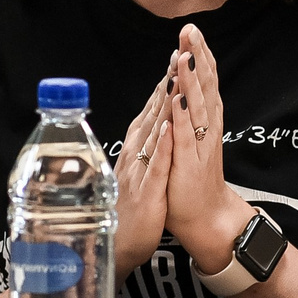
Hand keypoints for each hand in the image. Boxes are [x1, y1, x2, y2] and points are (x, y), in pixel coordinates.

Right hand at [113, 73, 174, 277]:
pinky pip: (156, 167)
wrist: (118, 246)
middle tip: (179, 51)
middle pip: (153, 113)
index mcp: (135, 148)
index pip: (153, 109)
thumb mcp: (136, 169)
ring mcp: (139, 172)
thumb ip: (141, 143)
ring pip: (154, 133)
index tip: (177, 54)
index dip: (165, 81)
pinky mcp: (147, 193)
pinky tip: (171, 128)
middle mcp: (135, 154)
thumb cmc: (127, 208)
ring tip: (175, 78)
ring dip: (164, 106)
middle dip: (167, 82)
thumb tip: (150, 119)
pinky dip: (163, 147)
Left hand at [162, 25, 252, 272]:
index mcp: (204, 120)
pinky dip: (182, 116)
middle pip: (203, 85)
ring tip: (185, 54)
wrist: (206, 216)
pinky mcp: (189, 161)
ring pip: (196, 105)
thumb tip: (182, 84)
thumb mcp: (191, 137)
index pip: (202, 80)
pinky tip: (179, 98)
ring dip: (189, 79)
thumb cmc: (194, 177)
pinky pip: (185, 135)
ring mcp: (198, 143)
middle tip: (190, 30)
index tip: (191, 30)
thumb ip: (188, 112)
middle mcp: (206, 127)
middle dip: (196, 57)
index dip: (197, 55)